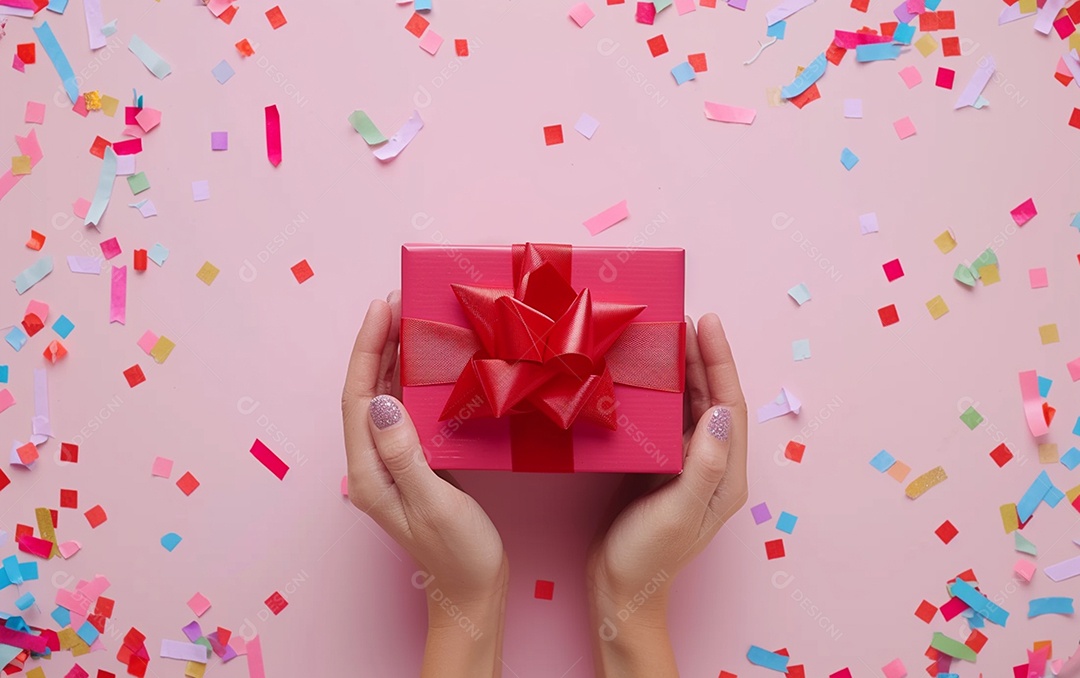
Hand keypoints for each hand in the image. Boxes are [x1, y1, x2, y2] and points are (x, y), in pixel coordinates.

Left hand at [343, 292, 507, 677]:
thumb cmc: (458, 555)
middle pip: (367, 392)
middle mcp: (374, 464)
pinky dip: (413, 381)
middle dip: (378, 343)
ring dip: (394, 357)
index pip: (358, 398)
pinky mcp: (416, 463)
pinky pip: (408, 411)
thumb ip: (405, 454)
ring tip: (409, 318)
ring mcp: (394, 463)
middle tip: (398, 300)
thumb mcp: (432, 504)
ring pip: (386, 398)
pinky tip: (427, 363)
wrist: (473, 593)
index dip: (368, 349)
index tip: (382, 308)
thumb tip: (383, 402)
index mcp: (369, 473)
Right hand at [586, 313, 748, 677]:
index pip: (731, 406)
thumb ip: (703, 463)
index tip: (707, 323)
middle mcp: (712, 466)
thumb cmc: (648, 557)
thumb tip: (721, 410)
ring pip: (690, 407)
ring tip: (666, 336)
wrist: (618, 592)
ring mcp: (686, 467)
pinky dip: (660, 394)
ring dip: (681, 372)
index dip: (720, 361)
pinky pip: (666, 421)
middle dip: (702, 358)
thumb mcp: (678, 510)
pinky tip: (644, 376)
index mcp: (726, 476)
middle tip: (683, 318)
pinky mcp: (660, 468)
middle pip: (713, 400)